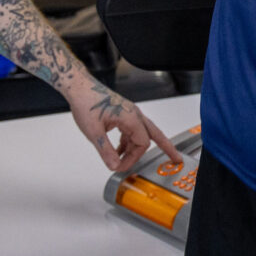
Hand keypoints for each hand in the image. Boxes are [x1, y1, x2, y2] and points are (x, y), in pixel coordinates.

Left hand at [68, 79, 187, 172]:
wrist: (80, 88)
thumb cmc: (87, 103)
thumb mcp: (94, 133)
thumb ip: (106, 151)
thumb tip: (114, 166)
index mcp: (131, 118)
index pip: (142, 144)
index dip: (132, 159)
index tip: (120, 167)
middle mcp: (134, 114)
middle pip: (154, 134)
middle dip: (165, 147)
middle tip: (175, 158)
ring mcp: (129, 113)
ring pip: (141, 133)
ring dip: (136, 148)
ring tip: (127, 161)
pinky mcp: (122, 113)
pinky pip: (132, 130)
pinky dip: (128, 142)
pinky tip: (118, 150)